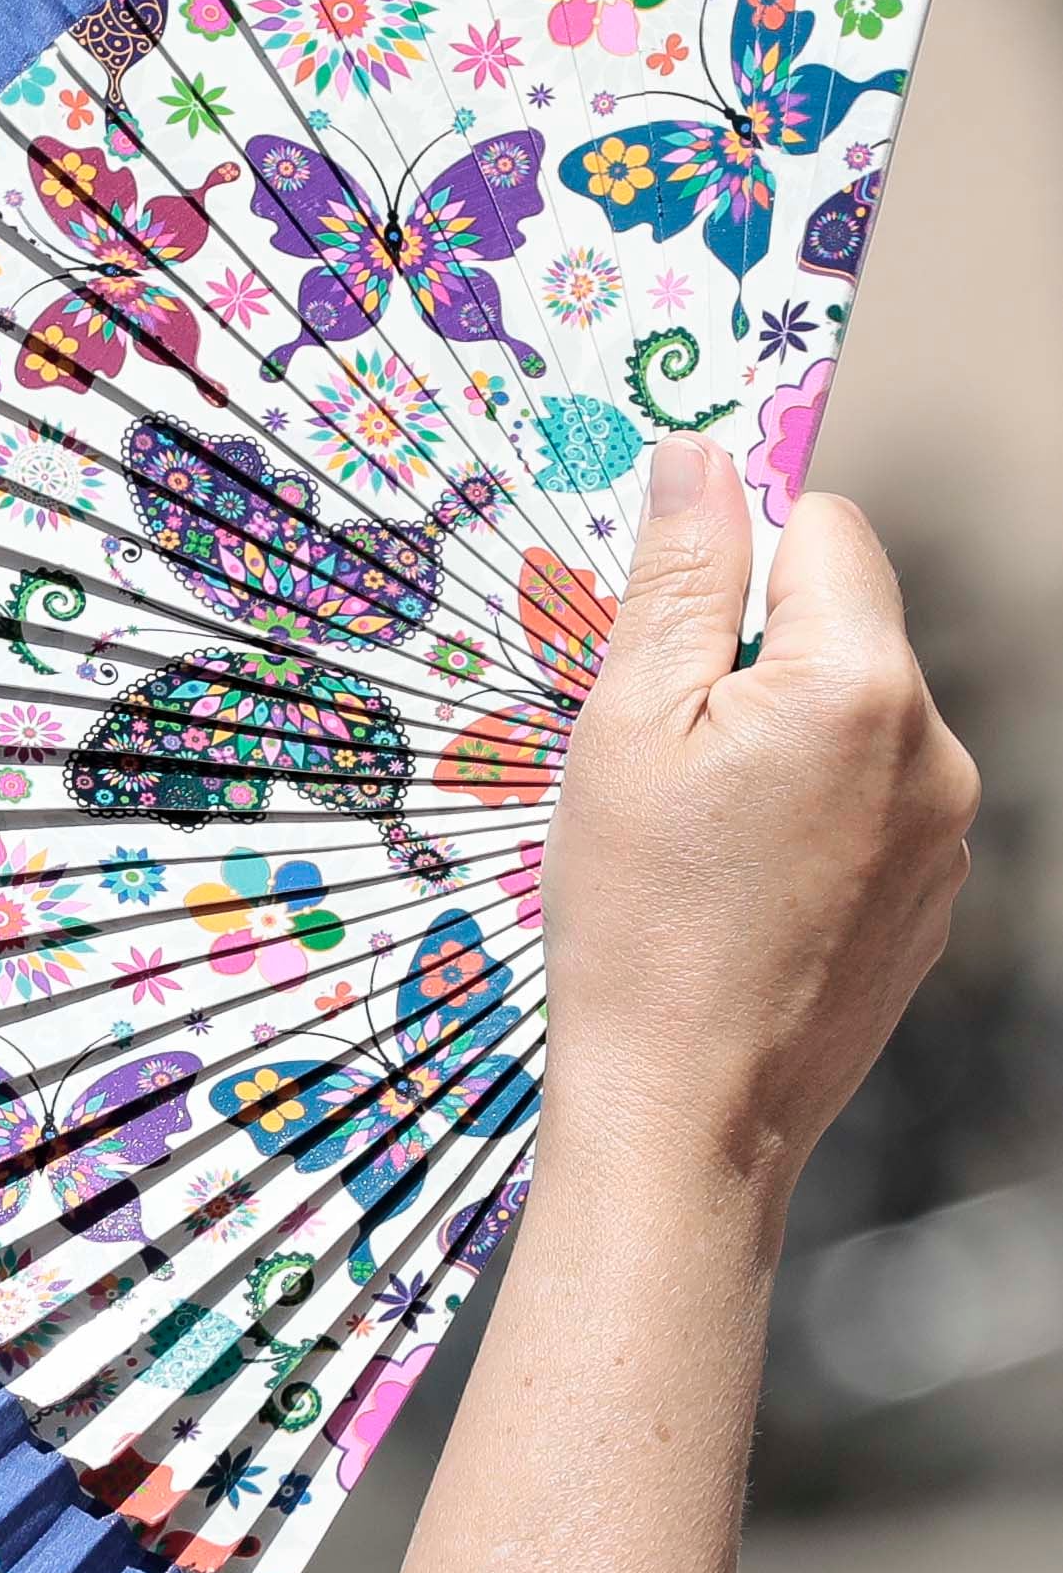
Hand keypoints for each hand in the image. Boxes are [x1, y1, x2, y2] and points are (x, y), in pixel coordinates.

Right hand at [540, 438, 974, 1201]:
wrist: (689, 1113)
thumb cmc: (634, 922)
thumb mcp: (623, 730)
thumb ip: (676, 582)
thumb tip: (700, 459)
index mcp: (857, 685)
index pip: (824, 529)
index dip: (736, 557)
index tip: (668, 626)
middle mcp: (935, 745)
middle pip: (843, 628)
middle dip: (752, 661)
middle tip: (661, 760)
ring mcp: (949, 828)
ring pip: (856, 719)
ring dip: (780, 743)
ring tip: (698, 840)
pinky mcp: (938, 894)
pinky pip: (874, 803)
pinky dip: (808, 818)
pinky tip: (740, 891)